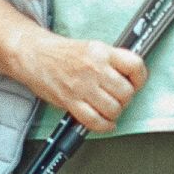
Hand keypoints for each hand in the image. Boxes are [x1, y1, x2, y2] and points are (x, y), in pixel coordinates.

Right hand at [12, 28, 146, 132]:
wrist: (33, 54)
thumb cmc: (62, 53)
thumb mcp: (92, 47)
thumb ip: (112, 61)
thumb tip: (132, 77)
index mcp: (102, 52)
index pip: (135, 66)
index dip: (140, 79)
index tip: (136, 83)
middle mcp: (94, 68)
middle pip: (126, 92)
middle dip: (126, 99)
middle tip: (119, 98)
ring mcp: (82, 86)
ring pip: (113, 108)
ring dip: (114, 113)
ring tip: (109, 109)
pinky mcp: (70, 101)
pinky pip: (95, 121)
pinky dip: (104, 126)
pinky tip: (105, 122)